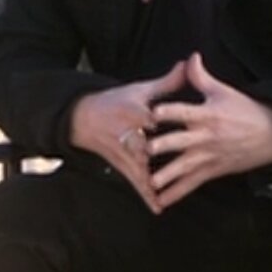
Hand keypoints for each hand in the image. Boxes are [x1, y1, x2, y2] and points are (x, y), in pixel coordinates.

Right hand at [69, 60, 188, 214]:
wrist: (82, 118)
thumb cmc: (115, 102)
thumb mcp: (139, 90)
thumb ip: (167, 82)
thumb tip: (188, 64)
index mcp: (134, 111)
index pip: (152, 115)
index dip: (165, 119)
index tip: (188, 124)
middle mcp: (127, 133)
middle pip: (147, 145)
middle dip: (162, 153)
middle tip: (187, 162)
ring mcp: (124, 152)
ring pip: (141, 167)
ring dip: (157, 180)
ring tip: (173, 191)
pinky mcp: (121, 165)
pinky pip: (135, 181)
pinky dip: (146, 194)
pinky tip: (159, 207)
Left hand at [146, 53, 271, 208]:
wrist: (271, 135)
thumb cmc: (244, 110)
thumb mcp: (223, 91)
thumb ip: (201, 76)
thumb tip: (190, 56)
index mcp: (207, 115)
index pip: (185, 111)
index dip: (170, 110)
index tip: (154, 111)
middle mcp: (205, 137)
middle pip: (182, 142)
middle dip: (165, 145)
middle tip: (147, 149)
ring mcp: (208, 156)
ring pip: (184, 167)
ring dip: (168, 175)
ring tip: (151, 182)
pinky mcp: (212, 171)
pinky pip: (191, 184)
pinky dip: (176, 193)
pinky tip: (159, 202)